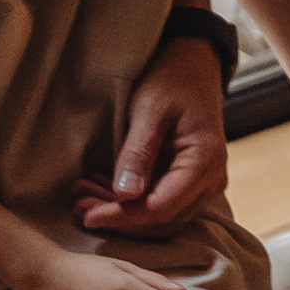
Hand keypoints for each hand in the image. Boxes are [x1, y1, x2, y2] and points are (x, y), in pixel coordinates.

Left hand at [73, 33, 228, 239]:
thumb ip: (139, 153)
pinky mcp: (188, 185)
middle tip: (79, 207)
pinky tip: (101, 192)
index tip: (89, 215)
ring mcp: (202, 186)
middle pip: (162, 221)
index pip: (162, 207)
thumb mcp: (150, 109)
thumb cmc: (174, 81)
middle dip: (119, 219)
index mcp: (204, 162)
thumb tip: (125, 195)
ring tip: (84, 198)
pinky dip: (130, 205)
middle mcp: (209, 182)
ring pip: (160, 219)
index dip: (123, 217)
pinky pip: (160, 206)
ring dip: (121, 215)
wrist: (193, 68)